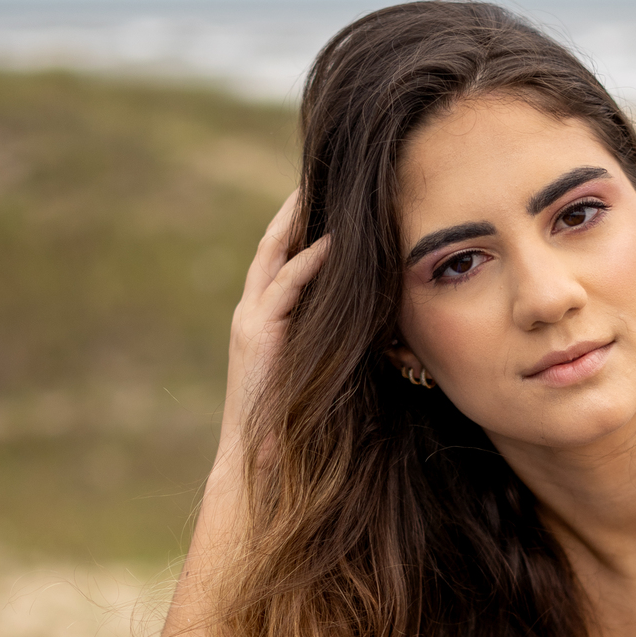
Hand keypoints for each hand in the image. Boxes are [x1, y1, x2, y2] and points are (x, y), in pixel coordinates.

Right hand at [218, 191, 329, 460]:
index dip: (300, 226)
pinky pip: (287, 284)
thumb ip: (334, 340)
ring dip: (299, 222)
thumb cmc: (296, 423)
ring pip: (275, 255)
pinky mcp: (259, 332)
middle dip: (295, 210)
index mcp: (264, 319)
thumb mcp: (319, 368)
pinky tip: (333, 241)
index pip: (281, 258)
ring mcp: (251, 320)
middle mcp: (252, 312)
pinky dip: (309, 260)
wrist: (257, 459)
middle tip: (320, 176)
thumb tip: (384, 324)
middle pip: (274, 244)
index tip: (326, 198)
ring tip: (323, 191)